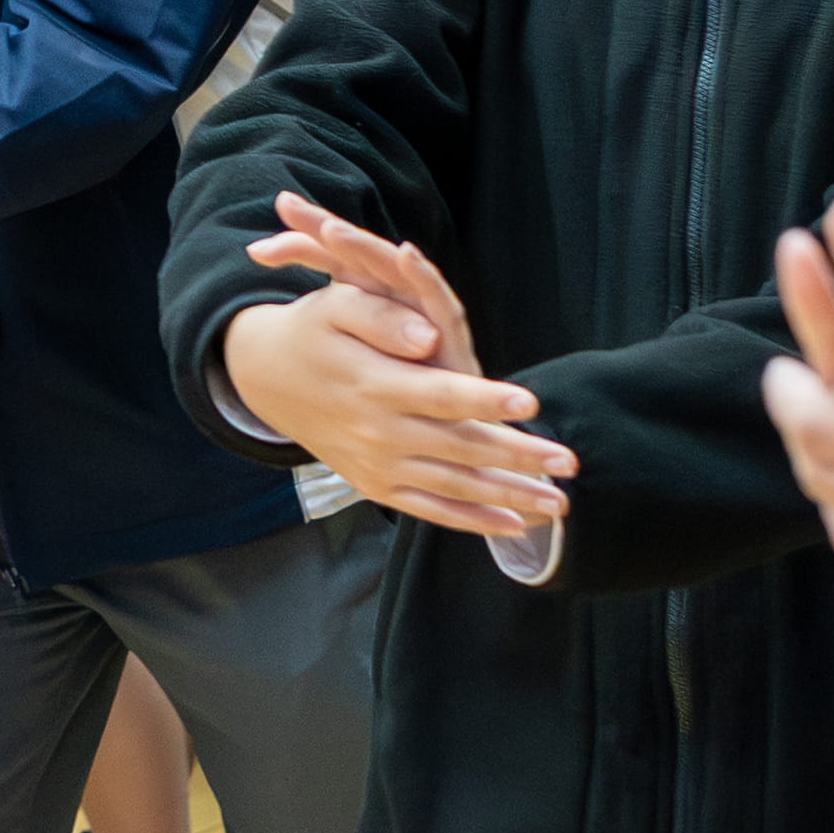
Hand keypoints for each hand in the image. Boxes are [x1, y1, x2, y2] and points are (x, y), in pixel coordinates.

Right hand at [218, 201, 571, 544]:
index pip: (437, 394)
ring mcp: (375, 464)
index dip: (483, 400)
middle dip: (517, 457)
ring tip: (558, 503)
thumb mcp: (333, 306)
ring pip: (451, 487)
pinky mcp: (375, 485)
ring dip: (508, 497)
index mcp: (371, 383)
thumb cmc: (313, 332)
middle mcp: (375, 431)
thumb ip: (381, 317)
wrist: (265, 378)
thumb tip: (427, 338)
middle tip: (567, 462)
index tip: (529, 402)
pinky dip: (470, 522)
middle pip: (457, 448)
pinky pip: (428, 510)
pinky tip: (513, 526)